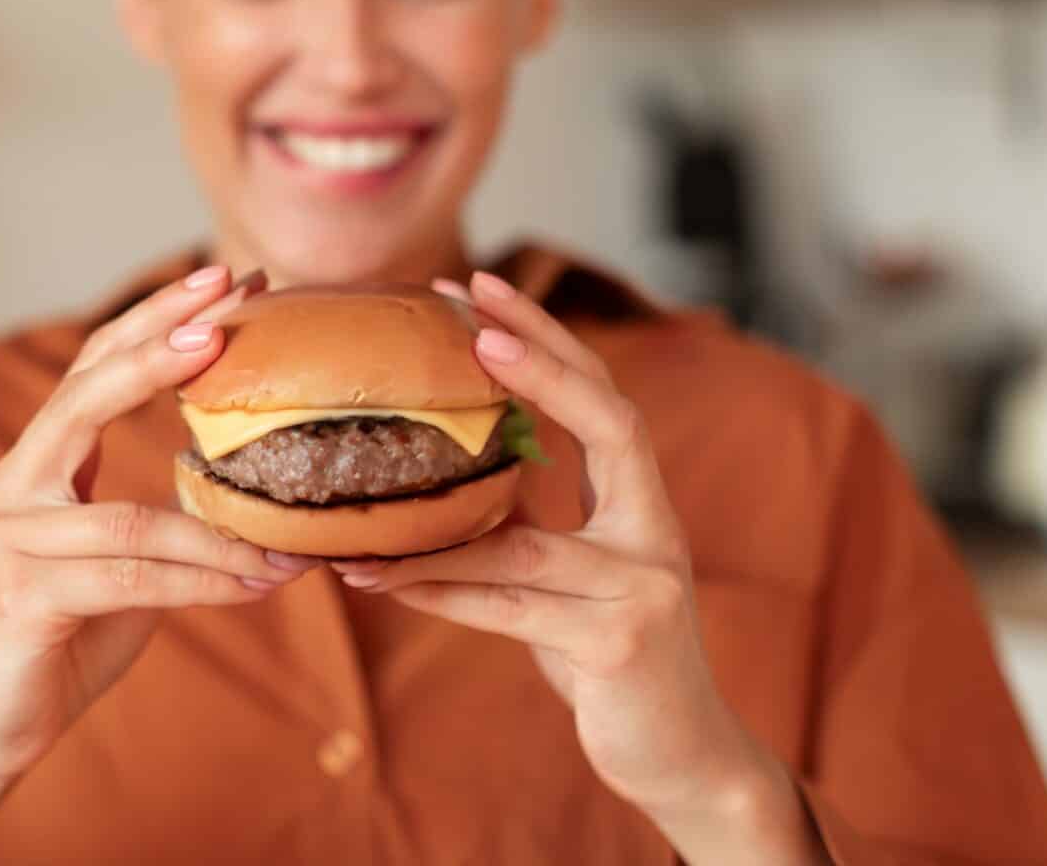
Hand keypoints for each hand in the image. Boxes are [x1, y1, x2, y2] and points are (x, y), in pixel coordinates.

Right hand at [0, 266, 319, 780]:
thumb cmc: (65, 634)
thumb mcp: (122, 556)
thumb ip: (164, 513)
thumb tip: (258, 484)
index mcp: (35, 465)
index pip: (92, 368)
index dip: (154, 321)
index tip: (224, 280)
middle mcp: (9, 486)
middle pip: (84, 394)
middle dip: (161, 343)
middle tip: (230, 302)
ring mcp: (5, 539)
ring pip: (130, 517)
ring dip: (221, 531)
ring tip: (289, 535)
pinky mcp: (17, 596)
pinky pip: (129, 580)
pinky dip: (202, 582)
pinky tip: (254, 584)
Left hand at [332, 273, 825, 864]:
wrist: (683, 756)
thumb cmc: (613, 658)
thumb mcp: (574, 582)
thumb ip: (525, 532)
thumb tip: (435, 490)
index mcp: (643, 506)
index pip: (605, 399)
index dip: (549, 340)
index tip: (480, 291)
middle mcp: (656, 533)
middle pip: (608, 417)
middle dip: (538, 352)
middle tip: (463, 300)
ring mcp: (646, 587)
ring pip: (524, 538)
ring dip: (433, 523)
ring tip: (363, 492)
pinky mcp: (620, 644)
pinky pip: (510, 608)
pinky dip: (440, 591)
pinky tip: (381, 579)